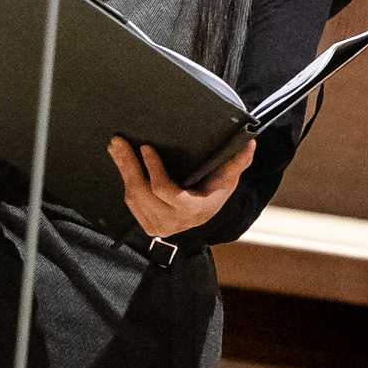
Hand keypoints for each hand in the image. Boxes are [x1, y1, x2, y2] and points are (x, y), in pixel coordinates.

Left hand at [107, 137, 253, 240]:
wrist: (205, 214)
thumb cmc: (216, 191)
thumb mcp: (229, 178)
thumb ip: (239, 162)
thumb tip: (250, 144)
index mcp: (192, 209)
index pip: (166, 191)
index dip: (154, 170)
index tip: (146, 148)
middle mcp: (173, 221)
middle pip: (142, 193)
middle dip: (129, 165)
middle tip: (120, 142)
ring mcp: (158, 225)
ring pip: (133, 197)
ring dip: (123, 170)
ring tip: (116, 147)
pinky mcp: (147, 224)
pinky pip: (130, 202)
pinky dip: (124, 180)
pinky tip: (121, 162)